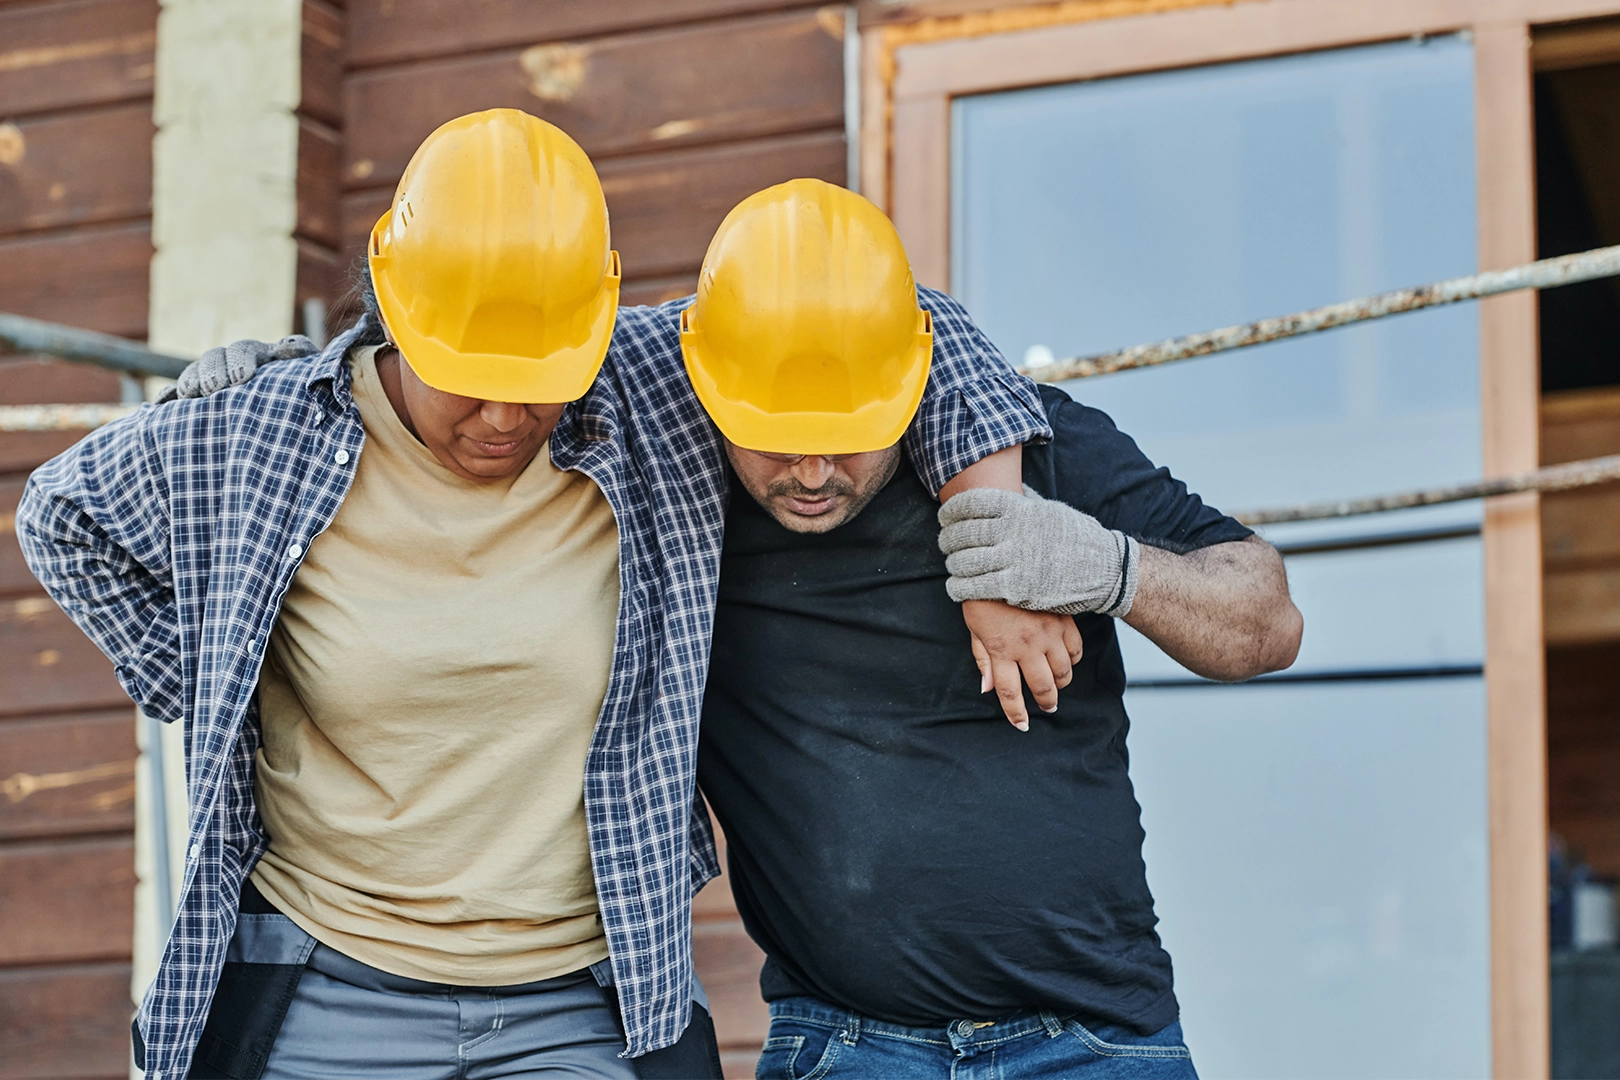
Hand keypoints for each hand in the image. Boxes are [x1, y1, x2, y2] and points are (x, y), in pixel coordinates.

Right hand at [160, 335, 317, 401]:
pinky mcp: (196, 399)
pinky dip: (168, 397)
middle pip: (213, 359)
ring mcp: (209, 380)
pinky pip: (176, 394)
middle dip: (212, 372)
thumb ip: (300, 353)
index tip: (242, 379)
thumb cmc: (301, 388)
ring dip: (189, 382)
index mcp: (255, 353)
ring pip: (193, 374)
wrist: (294, 411)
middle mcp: (229, 363)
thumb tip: (285, 347)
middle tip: (214, 389)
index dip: (240, 361)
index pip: (243, 349)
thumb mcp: (306, 369)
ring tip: (190, 395)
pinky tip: (160, 405)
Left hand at [939, 487, 1138, 616]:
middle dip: (948, 539)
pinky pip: (976, 588)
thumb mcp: (1050, 509)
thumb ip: (1024, 500)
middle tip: (945, 543)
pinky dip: (960, 588)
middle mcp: (1013, 532)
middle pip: (964, 533)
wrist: (1105, 569)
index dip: (951, 510)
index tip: (945, 516)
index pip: (971, 503)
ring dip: (953, 564)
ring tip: (952, 565)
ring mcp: (1014, 561)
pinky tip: (956, 588)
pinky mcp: (1016, 588)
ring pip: (966, 562)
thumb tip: (1007, 485)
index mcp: (1019, 509)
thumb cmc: (1077, 537)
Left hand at [961, 599, 1083, 730]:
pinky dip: (1073, 660)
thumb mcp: (974, 627)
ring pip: (1063, 672)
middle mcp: (1027, 646)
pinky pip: (1076, 650)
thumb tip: (987, 688)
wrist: (1005, 559)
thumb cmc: (984, 595)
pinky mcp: (1064, 620)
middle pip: (1042, 687)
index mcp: (1001, 649)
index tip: (1022, 725)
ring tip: (1056, 684)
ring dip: (1060, 683)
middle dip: (1045, 702)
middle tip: (1047, 706)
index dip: (1016, 713)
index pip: (1009, 692)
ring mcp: (1049, 633)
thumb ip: (983, 659)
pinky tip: (1066, 660)